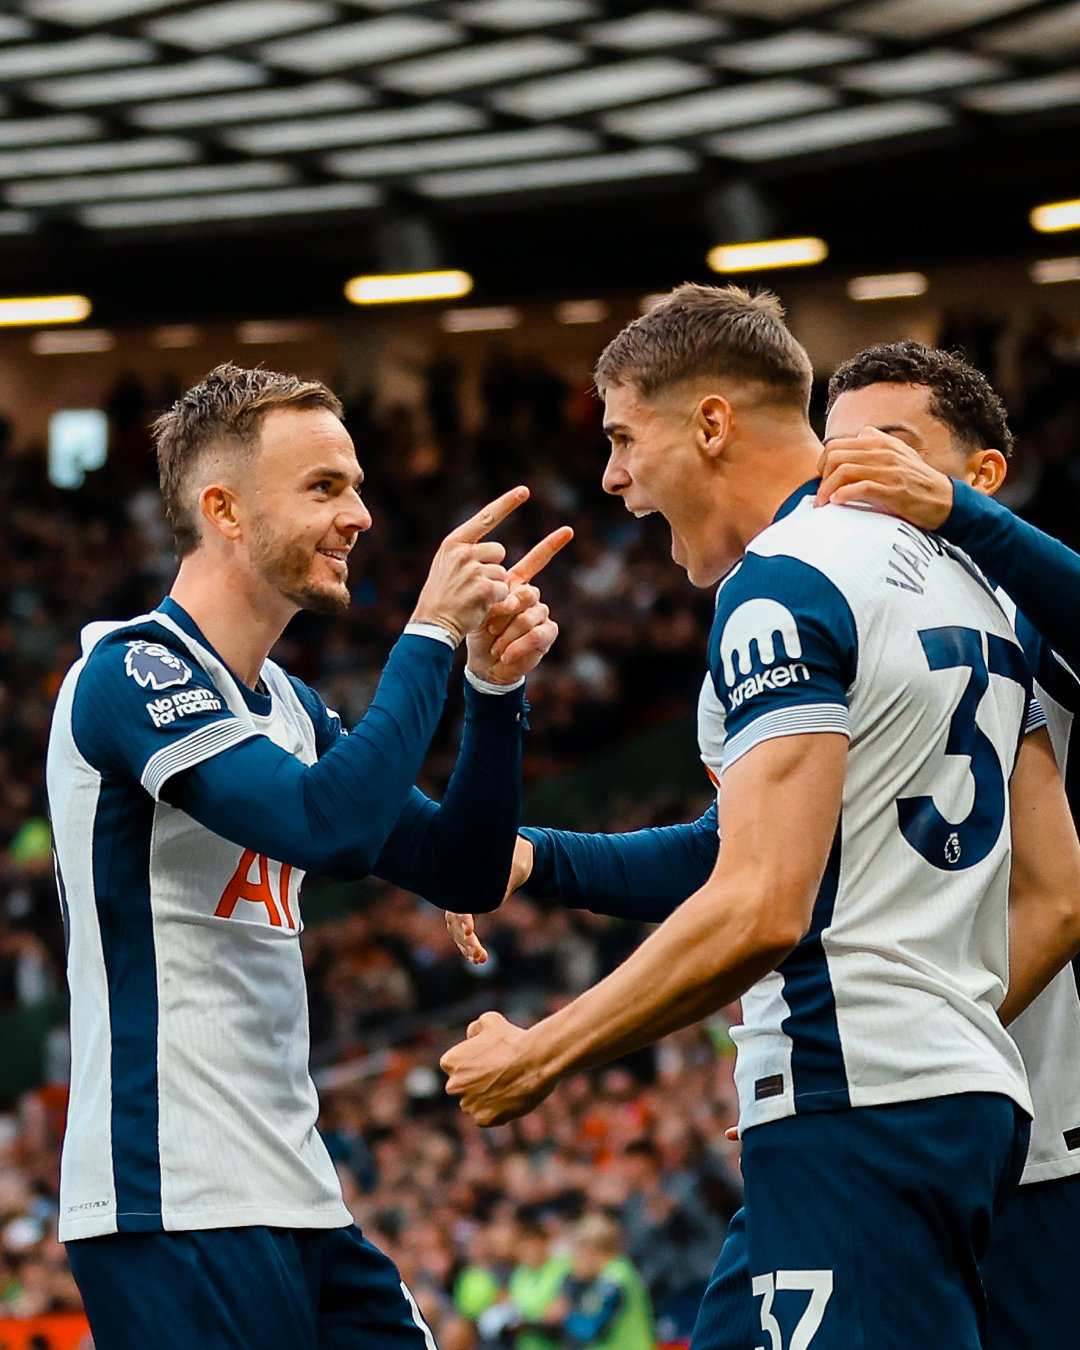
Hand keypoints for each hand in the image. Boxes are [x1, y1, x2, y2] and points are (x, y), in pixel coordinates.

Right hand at [411, 487, 528, 644]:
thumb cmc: (442, 597)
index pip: (485, 518)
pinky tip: (478, 606)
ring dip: (494, 587)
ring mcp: (473, 569)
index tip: (526, 490)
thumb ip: (469, 553)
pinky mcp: (484, 588)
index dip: (507, 503)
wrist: (432, 624)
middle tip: (472, 585)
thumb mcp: (447, 566)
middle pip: (499, 551)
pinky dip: (497, 601)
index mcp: (454, 542)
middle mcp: (463, 552)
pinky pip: (504, 590)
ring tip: (472, 597)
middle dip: (493, 568)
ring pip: (502, 573)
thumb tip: (499, 550)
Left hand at [441, 1010, 553, 1125]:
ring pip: (473, 1105)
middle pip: (461, 1087)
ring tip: (507, 1086)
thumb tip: (471, 1036)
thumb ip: (475, 1028)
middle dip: (475, 1083)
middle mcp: (454, 1085)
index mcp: (450, 1062)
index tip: (488, 1060)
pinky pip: (486, 1118)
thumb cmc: (512, 1039)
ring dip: (485, 1099)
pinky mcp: (484, 1120)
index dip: (472, 1063)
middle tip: (498, 1075)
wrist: (534, 1061)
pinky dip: (496, 1112)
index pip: (455, 1066)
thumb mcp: (490, 1021)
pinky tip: (510, 1099)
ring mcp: (469, 1105)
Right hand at [444, 837, 533, 964]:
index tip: (470, 930)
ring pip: (456, 930)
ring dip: (466, 947)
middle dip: (465, 939)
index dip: (462, 917)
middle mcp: (458, 893)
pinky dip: (469, 946)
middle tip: (479, 954)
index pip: (459, 902)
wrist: (509, 861)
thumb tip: (516, 862)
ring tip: (481, 959)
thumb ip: (507, 866)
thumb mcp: (509, 860)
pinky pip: (462, 933)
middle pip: (454, 921)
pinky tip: (479, 958)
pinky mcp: (465, 914)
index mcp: (465, 879)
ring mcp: (459, 904)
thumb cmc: (509, 858)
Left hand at [466, 526, 572, 683]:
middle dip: (506, 610)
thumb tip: (511, 598)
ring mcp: (542, 614)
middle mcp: (533, 596)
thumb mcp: (480, 609)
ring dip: (507, 633)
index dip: (552, 544)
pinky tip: (506, 654)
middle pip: (528, 592)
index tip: (567, 529)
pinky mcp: (548, 633)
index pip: (537, 560)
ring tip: (494, 644)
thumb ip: (494, 597)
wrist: (485, 662)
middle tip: (490, 625)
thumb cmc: (480, 632)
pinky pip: (536, 633)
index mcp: (517, 584)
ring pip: (530, 616)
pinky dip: (517, 646)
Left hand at [816, 429, 953, 528]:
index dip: (822, 463)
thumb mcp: (902, 455)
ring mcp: (888, 471)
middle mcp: (882, 454)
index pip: (836, 445)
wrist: (945, 501)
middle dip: (821, 477)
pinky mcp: (893, 490)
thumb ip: (881, 442)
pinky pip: (860, 488)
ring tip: (823, 504)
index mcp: (880, 444)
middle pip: (835, 457)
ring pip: (843, 472)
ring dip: (826, 490)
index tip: (821, 479)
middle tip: (820, 495)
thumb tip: (863, 432)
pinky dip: (843, 495)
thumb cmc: (919, 481)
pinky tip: (837, 503)